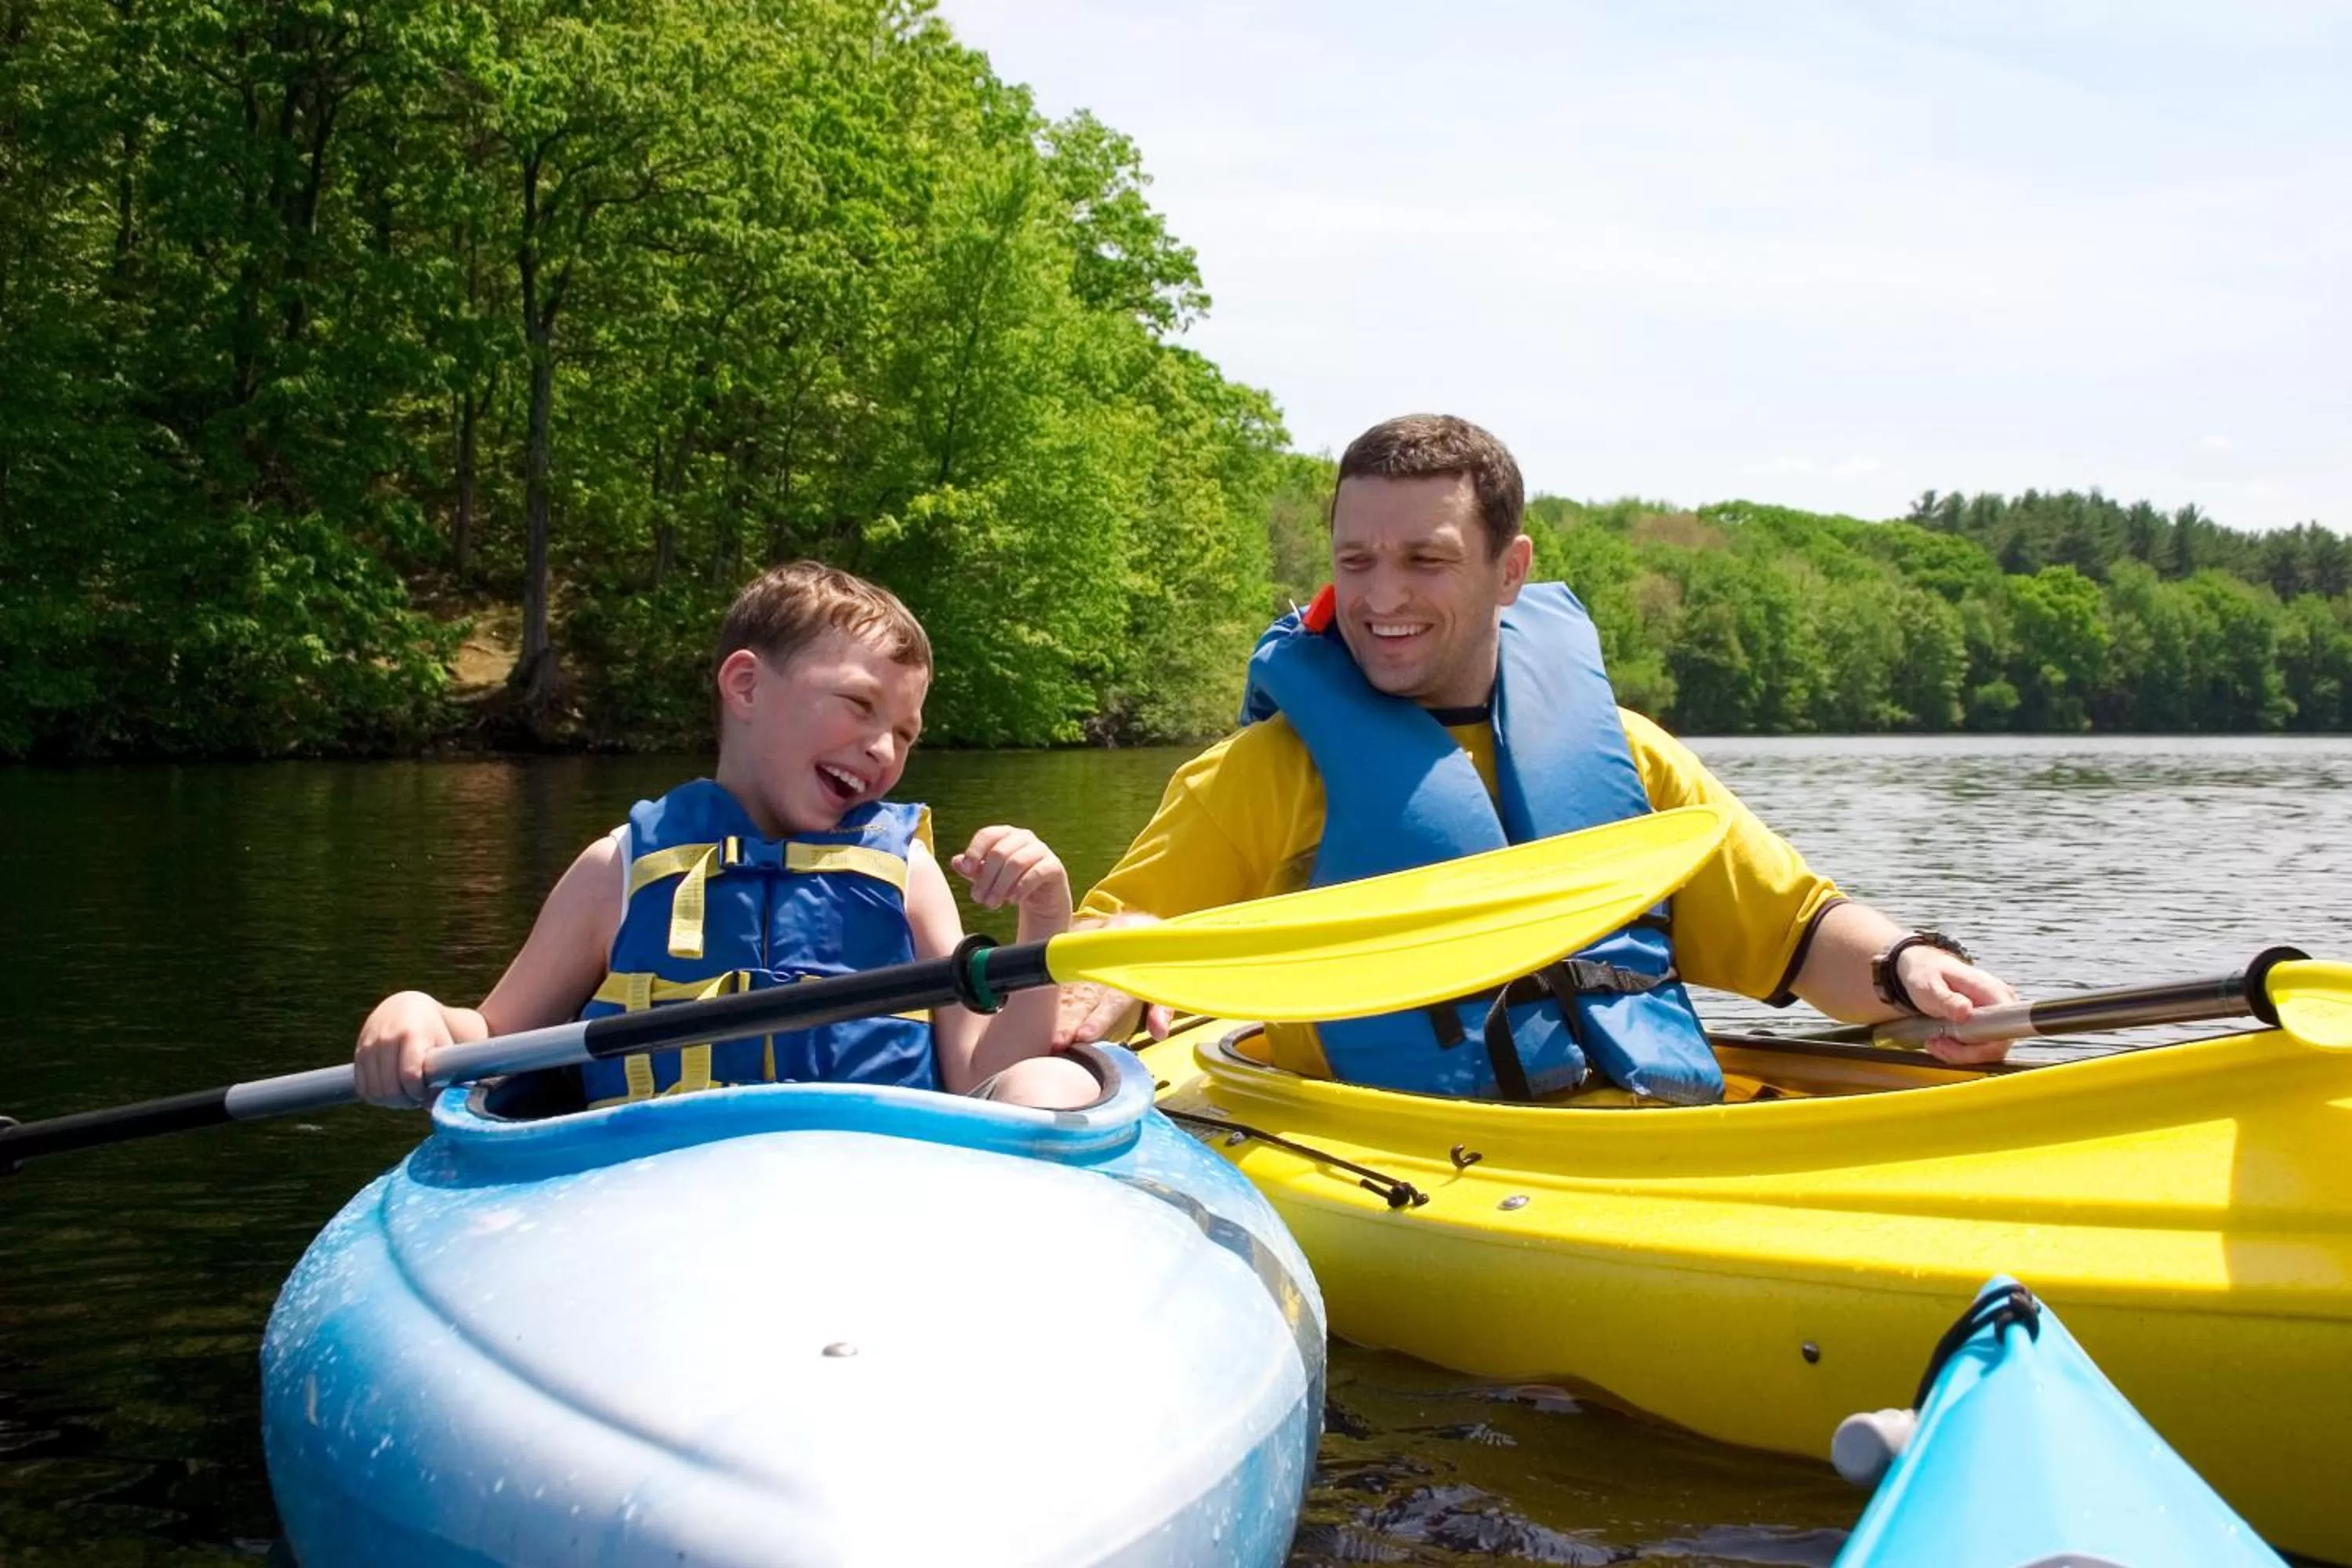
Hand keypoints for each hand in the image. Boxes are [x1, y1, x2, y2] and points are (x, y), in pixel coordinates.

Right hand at [354, 991, 451, 1107]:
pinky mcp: (358, 1053)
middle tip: (417, 1099)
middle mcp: (387, 1038)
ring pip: (374, 1091)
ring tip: (406, 1095)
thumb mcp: (444, 1043)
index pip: (410, 1075)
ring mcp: (369, 1045)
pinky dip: (376, 1097)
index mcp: (412, 1034)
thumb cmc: (432, 1031)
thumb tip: (441, 1106)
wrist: (405, 1007)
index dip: (419, 1093)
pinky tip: (391, 1091)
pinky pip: (362, 1087)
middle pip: (390, 1088)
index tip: (427, 1094)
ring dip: (391, 1102)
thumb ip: (448, 1071)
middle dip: (405, 1101)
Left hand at [952, 825, 1072, 927]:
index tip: (966, 870)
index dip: (974, 851)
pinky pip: (1035, 873)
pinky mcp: (1054, 866)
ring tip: (992, 904)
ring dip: (1000, 886)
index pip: (987, 835)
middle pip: (999, 852)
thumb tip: (956, 862)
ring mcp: (1041, 850)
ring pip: (1016, 863)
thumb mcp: (988, 877)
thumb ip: (972, 869)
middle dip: (986, 878)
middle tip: (979, 900)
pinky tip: (1011, 901)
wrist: (1041, 897)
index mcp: (1005, 834)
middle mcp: (1024, 837)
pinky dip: (1020, 888)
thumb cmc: (1009, 882)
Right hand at [1051, 913, 1173, 1047]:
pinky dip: (1049, 1003)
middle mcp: (1103, 958)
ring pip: (1068, 988)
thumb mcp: (1165, 982)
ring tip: (1049, 1040)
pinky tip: (1041, 1022)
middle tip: (1057, 1043)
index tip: (1083, 1036)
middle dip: (1069, 1021)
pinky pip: (1058, 980)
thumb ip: (1162, 1007)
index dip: (1098, 1018)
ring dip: (1057, 1015)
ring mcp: (1084, 956)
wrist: (1138, 926)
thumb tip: (1159, 1032)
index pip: (1113, 997)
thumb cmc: (1152, 962)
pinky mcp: (1071, 956)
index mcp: (1128, 964)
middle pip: (1084, 994)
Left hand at [1898, 949, 2018, 1065]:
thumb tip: (1965, 1011)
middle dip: (1964, 1052)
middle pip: (1997, 1045)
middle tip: (1936, 1043)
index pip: (2004, 1032)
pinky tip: (1942, 1041)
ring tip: (1935, 1040)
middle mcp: (2001, 1004)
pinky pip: (1980, 1047)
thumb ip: (1947, 999)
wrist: (1925, 969)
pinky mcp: (1988, 1024)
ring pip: (1988, 1050)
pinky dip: (1960, 1050)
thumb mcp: (1929, 985)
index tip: (1949, 1040)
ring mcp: (1996, 1015)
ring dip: (1959, 1053)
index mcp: (1992, 992)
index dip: (1980, 1047)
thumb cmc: (1928, 974)